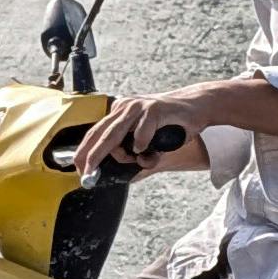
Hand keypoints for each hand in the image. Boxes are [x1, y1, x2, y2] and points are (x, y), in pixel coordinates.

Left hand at [86, 90, 211, 175]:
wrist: (198, 107)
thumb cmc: (172, 124)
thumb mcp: (148, 138)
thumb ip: (134, 152)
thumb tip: (122, 170)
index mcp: (120, 113)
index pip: (95, 132)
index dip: (84, 150)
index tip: (79, 168)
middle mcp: (125, 107)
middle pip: (100, 133)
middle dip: (91, 155)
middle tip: (87, 171)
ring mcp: (138, 107)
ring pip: (115, 133)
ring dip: (115, 153)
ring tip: (122, 161)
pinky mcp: (153, 109)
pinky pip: (141, 133)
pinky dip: (142, 145)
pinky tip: (148, 149)